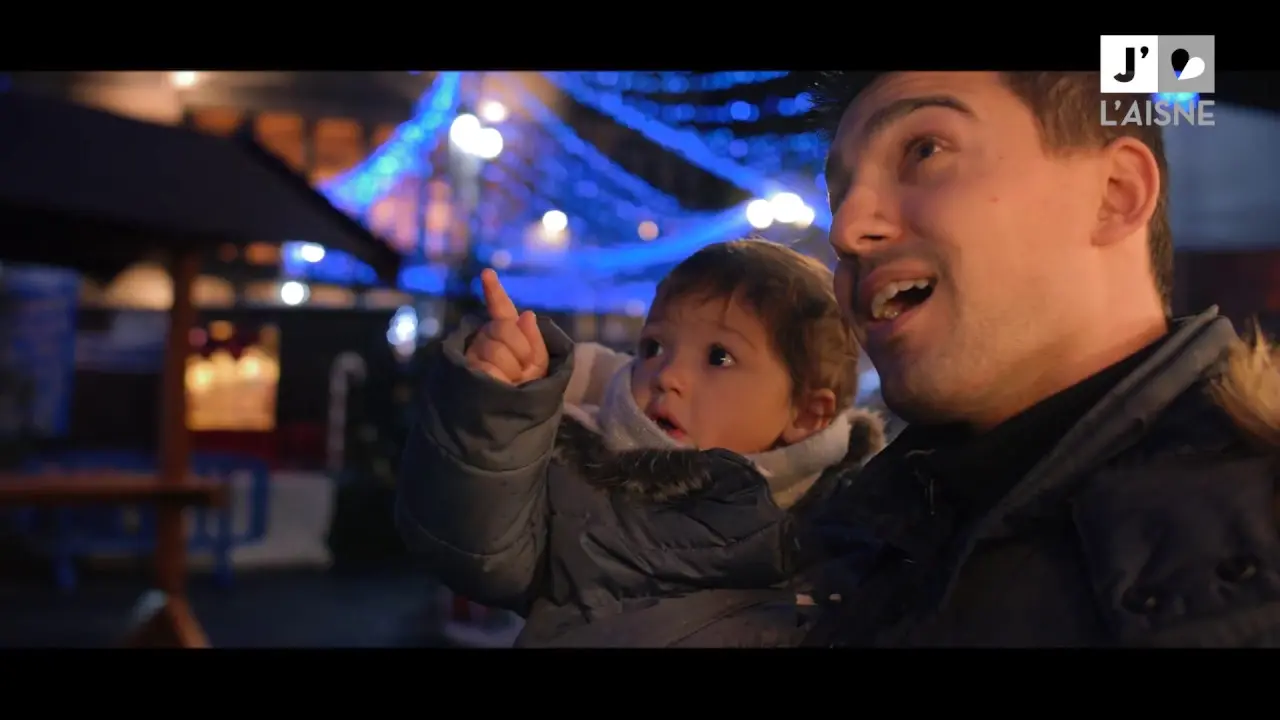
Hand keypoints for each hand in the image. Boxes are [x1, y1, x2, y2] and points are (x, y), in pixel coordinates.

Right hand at [464, 269, 548, 385]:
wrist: (514, 416)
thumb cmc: (529, 389)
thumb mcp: (541, 365)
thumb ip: (535, 340)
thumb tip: (526, 314)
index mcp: (508, 332)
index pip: (501, 309)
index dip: (494, 292)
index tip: (487, 273)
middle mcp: (487, 338)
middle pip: (505, 329)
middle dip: (522, 350)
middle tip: (524, 371)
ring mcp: (476, 353)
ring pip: (496, 349)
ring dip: (512, 369)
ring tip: (512, 382)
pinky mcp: (468, 370)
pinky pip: (488, 367)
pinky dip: (501, 379)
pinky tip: (499, 386)